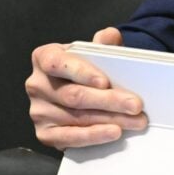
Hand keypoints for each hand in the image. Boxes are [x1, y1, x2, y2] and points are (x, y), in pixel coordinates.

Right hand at [25, 26, 147, 148]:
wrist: (83, 89)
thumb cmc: (89, 69)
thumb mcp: (96, 52)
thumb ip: (104, 42)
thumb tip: (109, 36)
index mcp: (45, 58)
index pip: (58, 64)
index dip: (81, 73)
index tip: (105, 82)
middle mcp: (37, 84)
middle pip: (73, 95)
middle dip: (109, 101)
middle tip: (136, 105)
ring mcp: (39, 111)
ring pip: (77, 117)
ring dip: (110, 120)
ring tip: (135, 120)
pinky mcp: (45, 134)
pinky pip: (69, 138)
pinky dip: (94, 136)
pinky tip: (114, 132)